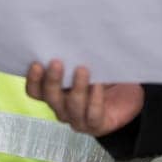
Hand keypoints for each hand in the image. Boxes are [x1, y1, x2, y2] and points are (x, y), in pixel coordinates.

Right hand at [24, 61, 142, 136]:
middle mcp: (62, 107)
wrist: (128, 95)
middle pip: (50, 98)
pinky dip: (94, 99)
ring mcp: (78, 119)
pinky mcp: (96, 125)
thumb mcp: (88, 63)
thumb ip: (76, 55)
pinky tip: (98, 85)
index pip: (35, 91)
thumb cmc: (105, 76)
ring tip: (82, 70)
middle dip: (52, 80)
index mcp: (55, 93)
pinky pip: (92, 114)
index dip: (33, 80)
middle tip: (57, 62)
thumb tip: (70, 36)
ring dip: (76, 88)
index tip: (36, 63)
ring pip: (71, 107)